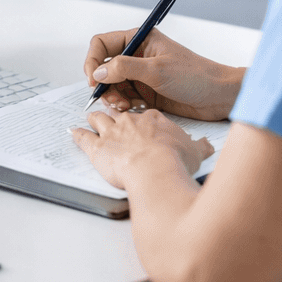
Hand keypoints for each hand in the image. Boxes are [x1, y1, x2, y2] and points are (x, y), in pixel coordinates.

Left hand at [70, 108, 213, 190]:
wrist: (156, 169)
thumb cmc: (174, 160)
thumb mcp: (195, 151)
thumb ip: (200, 146)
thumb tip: (208, 146)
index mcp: (152, 119)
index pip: (144, 114)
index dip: (141, 119)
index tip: (141, 123)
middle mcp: (130, 121)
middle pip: (119, 112)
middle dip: (116, 114)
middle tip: (114, 118)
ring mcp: (112, 131)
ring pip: (99, 117)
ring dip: (95, 118)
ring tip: (92, 117)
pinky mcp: (97, 147)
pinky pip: (83, 136)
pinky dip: (77, 134)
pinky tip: (73, 132)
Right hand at [85, 27, 242, 120]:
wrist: (219, 96)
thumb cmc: (195, 76)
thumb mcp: (157, 70)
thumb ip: (125, 69)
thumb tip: (98, 73)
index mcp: (140, 39)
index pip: (102, 44)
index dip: (93, 61)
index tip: (94, 80)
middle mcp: (137, 55)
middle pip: (104, 68)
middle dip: (104, 85)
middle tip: (112, 99)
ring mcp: (141, 75)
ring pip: (112, 85)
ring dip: (113, 97)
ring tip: (125, 107)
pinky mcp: (146, 92)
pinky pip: (124, 98)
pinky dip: (124, 105)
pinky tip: (134, 110)